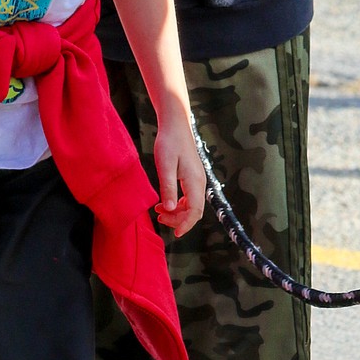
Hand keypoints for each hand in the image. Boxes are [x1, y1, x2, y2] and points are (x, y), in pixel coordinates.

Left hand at [153, 111, 205, 237]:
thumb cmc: (169, 142)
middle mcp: (200, 183)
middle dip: (179, 220)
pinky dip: (178, 205)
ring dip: (177, 213)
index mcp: (195, 181)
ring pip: (192, 205)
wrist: (176, 125)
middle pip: (194, 211)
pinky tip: (165, 203)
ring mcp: (197, 180)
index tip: (175, 234)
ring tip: (159, 212)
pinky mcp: (192, 177)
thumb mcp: (165, 166)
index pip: (195, 210)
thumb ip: (168, 188)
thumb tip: (170, 209)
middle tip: (159, 218)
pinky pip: (189, 198)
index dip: (186, 224)